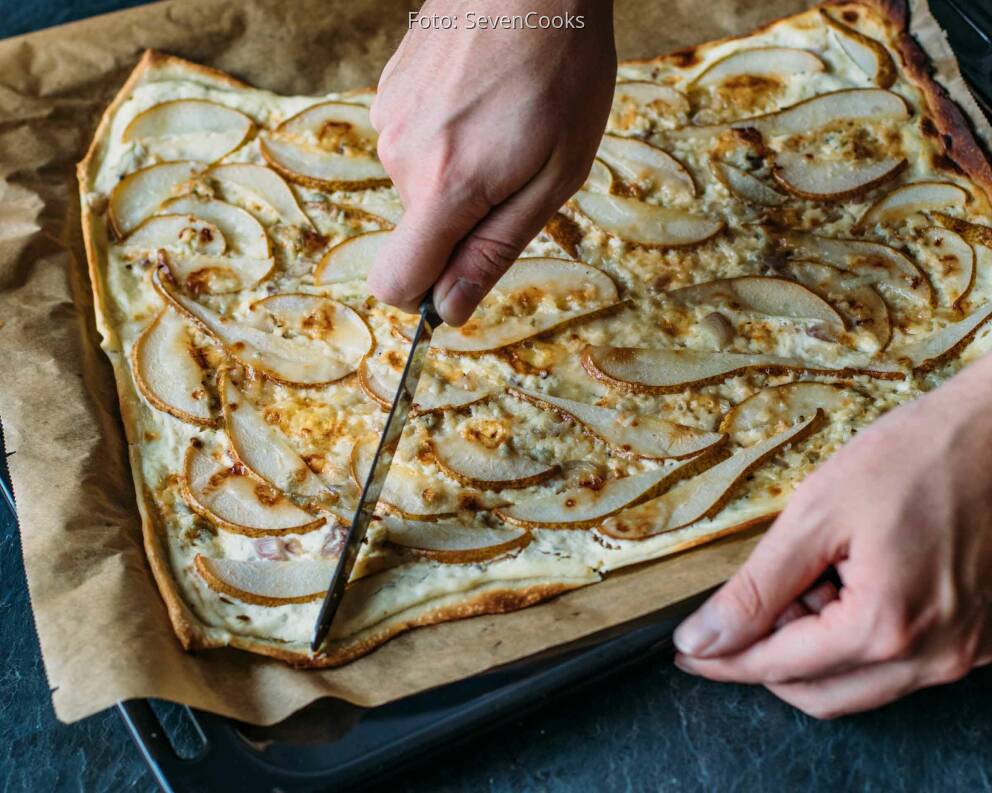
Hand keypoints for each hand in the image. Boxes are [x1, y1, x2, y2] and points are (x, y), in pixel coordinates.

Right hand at [367, 0, 615, 324]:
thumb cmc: (562, 73)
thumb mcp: (553, 177)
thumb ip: (492, 250)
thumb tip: (448, 310)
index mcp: (444, 188)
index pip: (395, 282)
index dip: (424, 295)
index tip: (458, 279)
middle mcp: (400, 157)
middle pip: (420, 230)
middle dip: (463, 217)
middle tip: (515, 165)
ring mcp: (388, 118)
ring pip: (417, 182)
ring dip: (457, 170)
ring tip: (500, 120)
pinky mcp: (387, 89)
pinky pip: (412, 142)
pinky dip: (443, 135)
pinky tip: (478, 96)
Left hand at [673, 356, 991, 717]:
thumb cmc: (912, 458)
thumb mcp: (816, 515)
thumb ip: (755, 588)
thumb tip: (702, 639)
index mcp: (885, 628)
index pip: (779, 668)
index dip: (723, 661)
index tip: (686, 653)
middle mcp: (932, 658)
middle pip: (819, 694)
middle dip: (768, 657)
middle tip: (743, 608)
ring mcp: (963, 654)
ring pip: (859, 685)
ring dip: (812, 650)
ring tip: (805, 580)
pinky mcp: (978, 641)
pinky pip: (900, 667)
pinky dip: (857, 641)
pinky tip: (847, 586)